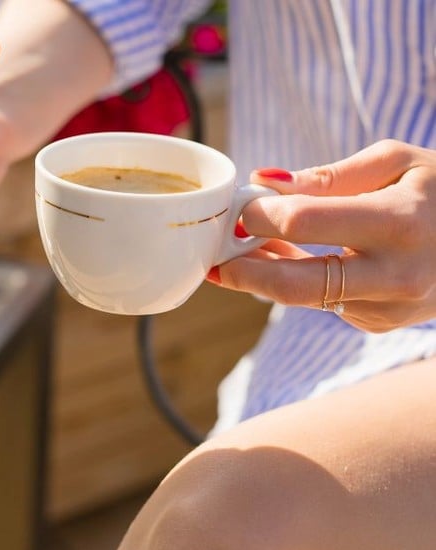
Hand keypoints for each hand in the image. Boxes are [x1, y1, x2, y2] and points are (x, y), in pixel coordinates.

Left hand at [211, 139, 435, 332]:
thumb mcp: (398, 163)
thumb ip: (330, 176)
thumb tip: (263, 182)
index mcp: (400, 223)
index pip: (305, 222)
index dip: (260, 214)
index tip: (238, 204)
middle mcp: (394, 274)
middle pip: (293, 285)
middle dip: (243, 272)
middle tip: (212, 260)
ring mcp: (387, 308)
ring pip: (302, 297)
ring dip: (263, 274)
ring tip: (238, 252)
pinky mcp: (377, 323)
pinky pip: (321, 301)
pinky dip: (296, 279)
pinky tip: (282, 258)